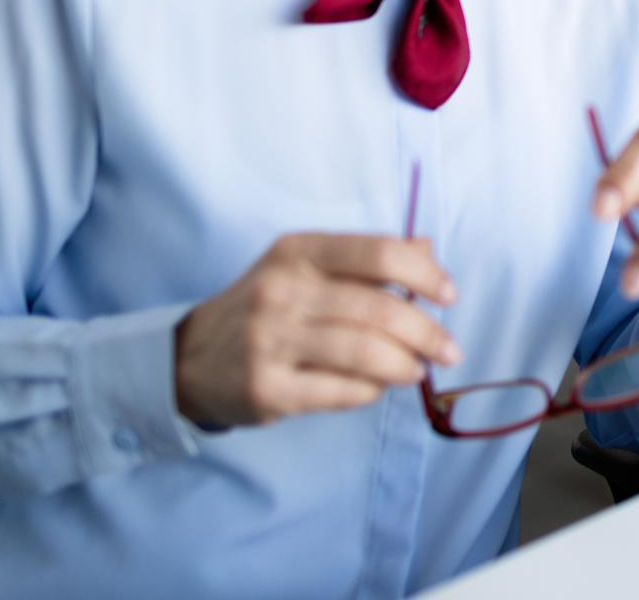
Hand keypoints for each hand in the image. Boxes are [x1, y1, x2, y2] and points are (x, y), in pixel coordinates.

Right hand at [175, 234, 461, 428]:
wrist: (189, 359)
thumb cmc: (266, 307)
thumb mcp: (305, 267)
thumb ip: (365, 260)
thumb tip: (427, 248)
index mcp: (297, 252)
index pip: (378, 253)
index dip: (425, 274)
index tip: (448, 295)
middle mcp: (281, 291)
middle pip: (379, 309)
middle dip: (427, 332)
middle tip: (449, 349)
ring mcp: (270, 341)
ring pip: (366, 353)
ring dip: (406, 365)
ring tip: (418, 370)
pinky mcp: (267, 389)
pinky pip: (342, 392)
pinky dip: (372, 390)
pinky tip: (379, 386)